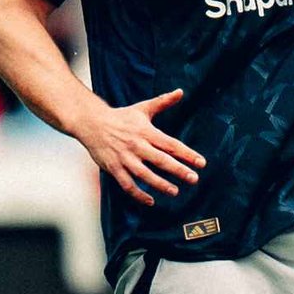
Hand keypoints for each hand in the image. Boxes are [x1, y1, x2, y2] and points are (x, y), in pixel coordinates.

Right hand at [75, 89, 206, 206]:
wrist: (92, 123)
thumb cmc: (121, 117)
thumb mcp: (143, 108)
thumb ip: (163, 102)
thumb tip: (181, 92)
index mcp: (146, 132)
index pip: (171, 144)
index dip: (187, 154)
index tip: (201, 163)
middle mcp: (137, 146)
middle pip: (161, 160)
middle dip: (179, 170)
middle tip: (194, 179)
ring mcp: (125, 158)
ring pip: (145, 175)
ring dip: (160, 184)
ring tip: (175, 191)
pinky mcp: (114, 168)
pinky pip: (127, 184)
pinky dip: (138, 194)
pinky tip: (150, 201)